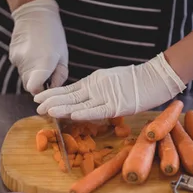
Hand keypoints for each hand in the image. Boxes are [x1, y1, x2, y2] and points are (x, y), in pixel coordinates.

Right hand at [10, 0, 67, 94]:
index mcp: (43, 64)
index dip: (41, 92)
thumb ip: (59, 76)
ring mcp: (18, 60)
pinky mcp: (12, 56)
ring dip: (32, 74)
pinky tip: (32, 53)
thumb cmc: (53, 35)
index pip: (35, 90)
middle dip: (38, 84)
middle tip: (47, 74)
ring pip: (24, 77)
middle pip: (29, 86)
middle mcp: (28, 63)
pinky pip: (20, 67)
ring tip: (40, 59)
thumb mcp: (63, 56)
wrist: (34, 15)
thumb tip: (54, 89)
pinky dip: (26, 65)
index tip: (47, 87)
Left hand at [34, 53, 185, 119]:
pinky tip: (70, 114)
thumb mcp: (111, 82)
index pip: (70, 90)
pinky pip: (97, 110)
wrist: (156, 77)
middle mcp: (96, 88)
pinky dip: (84, 113)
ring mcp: (106, 96)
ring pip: (80, 103)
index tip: (39, 99)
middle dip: (52, 102)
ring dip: (62, 108)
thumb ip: (97, 90)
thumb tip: (82, 100)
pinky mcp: (116, 104)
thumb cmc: (136, 82)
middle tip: (36, 107)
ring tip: (46, 111)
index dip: (54, 95)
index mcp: (94, 82)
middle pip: (71, 96)